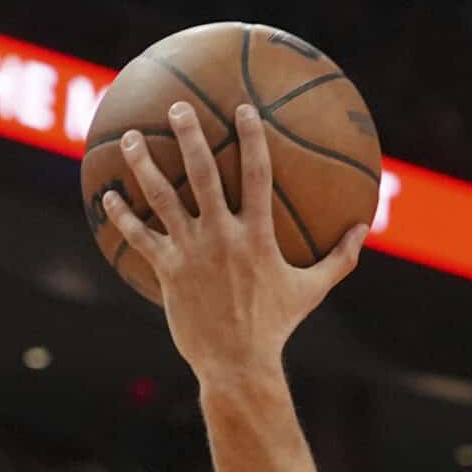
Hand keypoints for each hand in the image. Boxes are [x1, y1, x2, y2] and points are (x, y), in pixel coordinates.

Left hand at [101, 102, 368, 381]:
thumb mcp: (312, 290)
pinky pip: (139, 236)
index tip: (243, 108)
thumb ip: (339, 258)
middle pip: (202, 172)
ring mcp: (192, 251)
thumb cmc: (276, 326)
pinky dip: (122, 214)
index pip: (256, 174)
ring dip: (144, 163)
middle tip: (178, 107)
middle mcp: (222, 235)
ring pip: (162, 196)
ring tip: (130, 137)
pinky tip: (107, 195)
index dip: (251, 137)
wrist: (238, 363)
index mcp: (258, 235)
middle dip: (189, 134)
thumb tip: (364, 229)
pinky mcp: (168, 270)